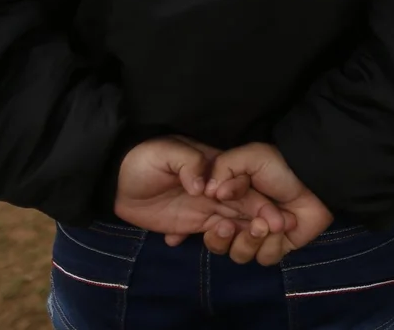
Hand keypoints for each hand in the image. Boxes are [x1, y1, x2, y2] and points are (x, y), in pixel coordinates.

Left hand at [113, 137, 290, 246]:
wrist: (117, 179)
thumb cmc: (145, 158)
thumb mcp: (166, 151)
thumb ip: (188, 163)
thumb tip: (203, 187)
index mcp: (217, 169)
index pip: (247, 187)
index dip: (263, 203)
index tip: (276, 221)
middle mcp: (217, 190)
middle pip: (245, 209)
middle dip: (257, 225)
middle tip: (261, 236)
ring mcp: (204, 208)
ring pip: (230, 225)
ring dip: (231, 236)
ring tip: (218, 237)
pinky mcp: (189, 224)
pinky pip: (207, 237)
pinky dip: (207, 242)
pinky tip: (188, 241)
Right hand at [201, 143, 332, 265]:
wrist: (313, 180)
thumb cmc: (280, 167)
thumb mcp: (250, 157)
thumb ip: (224, 168)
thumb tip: (209, 191)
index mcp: (228, 204)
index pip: (207, 225)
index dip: (208, 229)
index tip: (220, 221)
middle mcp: (239, 222)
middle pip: (218, 245)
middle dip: (222, 239)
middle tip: (231, 227)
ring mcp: (258, 237)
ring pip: (240, 255)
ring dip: (250, 241)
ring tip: (265, 224)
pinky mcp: (276, 247)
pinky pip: (265, 257)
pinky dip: (272, 245)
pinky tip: (282, 228)